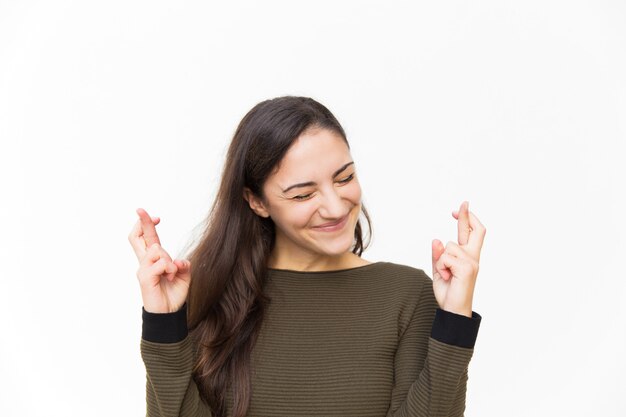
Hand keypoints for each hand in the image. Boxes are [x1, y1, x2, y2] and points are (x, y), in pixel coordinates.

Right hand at [128, 208, 191, 312]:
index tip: (157, 217)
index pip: (146, 238)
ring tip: (173, 273)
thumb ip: (183, 264)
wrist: (169, 313)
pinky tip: (171, 276)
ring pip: (156, 249)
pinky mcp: (145, 278)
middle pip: (136, 237)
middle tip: (141, 210)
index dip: (148, 225)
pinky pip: (160, 263)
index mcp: (154, 259)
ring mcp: (143, 269)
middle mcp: (146, 262)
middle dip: (141, 222)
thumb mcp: (184, 275)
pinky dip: (170, 268)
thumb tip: (178, 261)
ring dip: (169, 258)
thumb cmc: (173, 293)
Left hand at [431, 201, 485, 316]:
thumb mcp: (439, 270)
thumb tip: (436, 239)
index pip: (471, 233)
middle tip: (462, 203)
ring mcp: (472, 262)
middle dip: (467, 215)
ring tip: (446, 274)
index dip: (467, 218)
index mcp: (467, 257)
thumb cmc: (449, 291)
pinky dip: (440, 267)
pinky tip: (447, 277)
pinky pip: (445, 258)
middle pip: (475, 231)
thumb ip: (438, 255)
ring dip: (440, 260)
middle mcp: (473, 257)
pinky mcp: (467, 268)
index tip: (461, 207)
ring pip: (448, 247)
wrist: (453, 310)